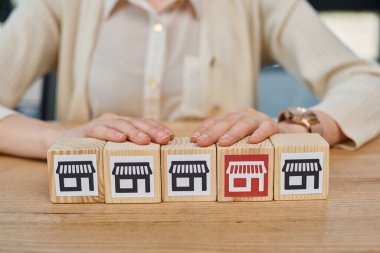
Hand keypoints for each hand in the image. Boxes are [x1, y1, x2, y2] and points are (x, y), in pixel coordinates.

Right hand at [57, 113, 173, 144]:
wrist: (61, 144)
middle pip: (137, 122)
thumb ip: (130, 150)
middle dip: (152, 130)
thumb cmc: (94, 149)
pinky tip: (120, 139)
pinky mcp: (87, 130)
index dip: (158, 128)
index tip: (170, 138)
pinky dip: (110, 134)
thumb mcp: (114, 149)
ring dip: (134, 132)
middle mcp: (116, 121)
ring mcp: (101, 123)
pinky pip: (100, 130)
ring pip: (121, 124)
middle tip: (164, 139)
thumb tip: (155, 162)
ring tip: (145, 140)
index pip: (145, 123)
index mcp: (125, 125)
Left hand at [191, 108, 282, 146]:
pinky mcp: (273, 126)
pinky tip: (253, 141)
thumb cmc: (255, 142)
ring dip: (233, 133)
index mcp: (232, 119)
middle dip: (213, 133)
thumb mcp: (238, 140)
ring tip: (223, 142)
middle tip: (202, 142)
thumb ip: (224, 144)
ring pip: (244, 124)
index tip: (194, 139)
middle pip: (226, 122)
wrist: (283, 136)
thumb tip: (203, 156)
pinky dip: (260, 134)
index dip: (204, 129)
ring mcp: (258, 119)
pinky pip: (267, 128)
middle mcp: (243, 116)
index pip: (215, 121)